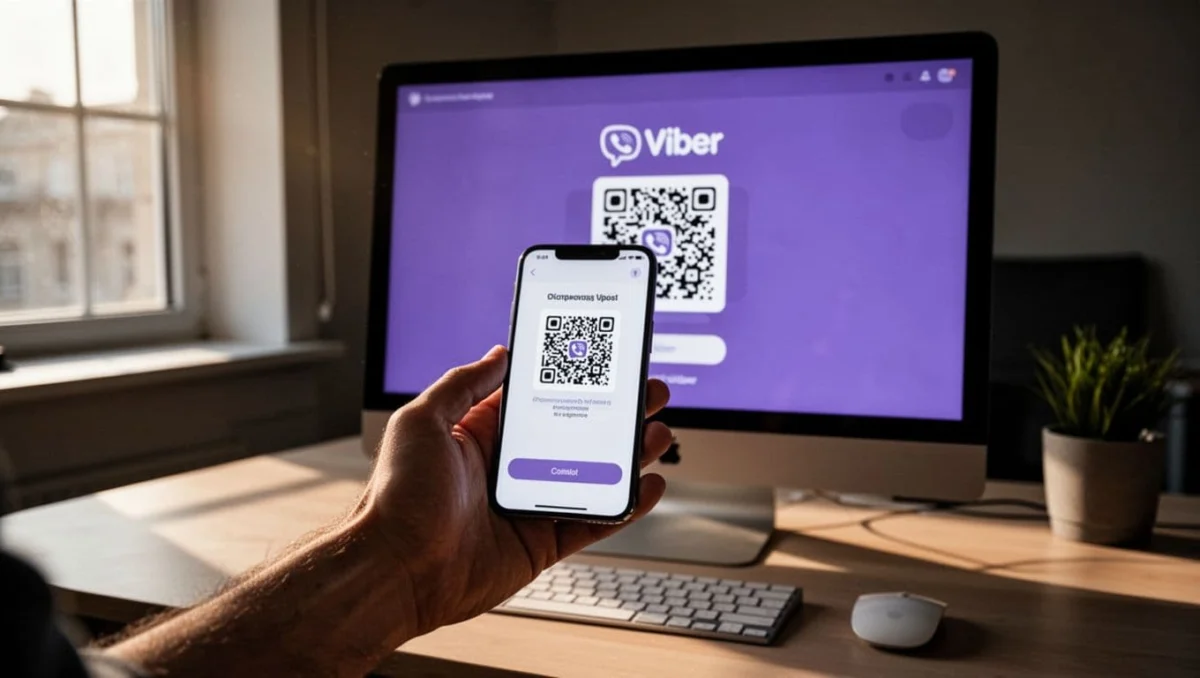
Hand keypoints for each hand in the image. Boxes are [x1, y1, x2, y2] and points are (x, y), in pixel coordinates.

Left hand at [359, 345, 672, 635]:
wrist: (397, 569)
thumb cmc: (397, 496)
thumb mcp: (421, 419)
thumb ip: (464, 383)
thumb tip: (498, 354)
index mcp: (481, 434)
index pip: (538, 400)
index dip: (572, 381)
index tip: (603, 362)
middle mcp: (509, 468)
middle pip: (575, 434)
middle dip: (614, 412)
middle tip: (647, 393)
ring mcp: (528, 505)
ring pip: (592, 476)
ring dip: (628, 455)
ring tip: (656, 432)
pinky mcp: (541, 543)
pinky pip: (593, 521)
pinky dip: (624, 507)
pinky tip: (647, 487)